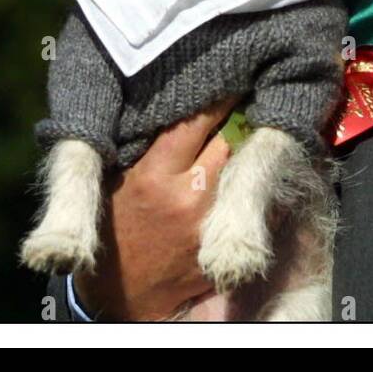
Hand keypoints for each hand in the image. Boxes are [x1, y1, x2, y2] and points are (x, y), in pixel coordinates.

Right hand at [73, 97, 236, 320]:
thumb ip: (148, 148)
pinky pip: (251, 207)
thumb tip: (179, 107)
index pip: (195, 123)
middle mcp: (187, 197)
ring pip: (242, 171)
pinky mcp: (221, 244)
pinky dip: (253, 188)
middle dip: (235, 123)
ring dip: (246, 152)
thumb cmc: (115, 226)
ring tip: (254, 132)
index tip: (231, 78)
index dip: (217, 98)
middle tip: (248, 100)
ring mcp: (208, 224)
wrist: (118, 293)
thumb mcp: (119, 181)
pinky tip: (257, 173)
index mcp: (155, 176)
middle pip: (228, 142)